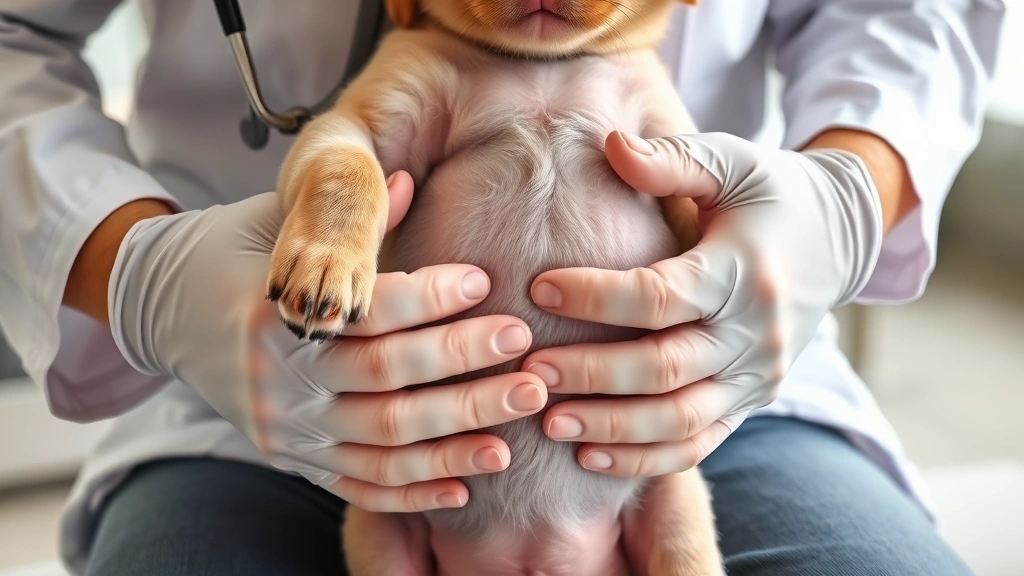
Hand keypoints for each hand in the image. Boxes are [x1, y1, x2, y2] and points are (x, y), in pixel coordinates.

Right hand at [108, 172, 546, 510]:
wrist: (167, 311)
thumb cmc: (234, 256)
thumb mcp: (278, 223)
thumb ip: (343, 217)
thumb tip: (409, 180)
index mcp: (271, 312)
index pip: (364, 309)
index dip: (429, 297)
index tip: (484, 281)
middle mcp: (276, 378)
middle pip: (384, 382)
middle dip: (461, 367)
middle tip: (525, 351)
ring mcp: (284, 428)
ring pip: (382, 443)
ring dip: (457, 437)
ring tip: (518, 417)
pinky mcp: (292, 458)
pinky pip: (357, 486)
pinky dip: (411, 493)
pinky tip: (464, 487)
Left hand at [522, 131, 882, 475]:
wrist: (840, 240)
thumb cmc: (772, 194)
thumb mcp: (732, 161)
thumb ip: (673, 158)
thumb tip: (610, 144)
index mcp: (743, 270)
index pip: (659, 295)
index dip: (595, 296)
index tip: (537, 287)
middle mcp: (754, 331)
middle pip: (664, 368)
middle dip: (591, 374)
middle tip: (529, 371)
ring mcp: (756, 374)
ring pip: (679, 419)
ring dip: (612, 427)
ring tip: (549, 422)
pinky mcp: (752, 400)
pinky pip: (698, 442)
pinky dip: (646, 459)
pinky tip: (592, 455)